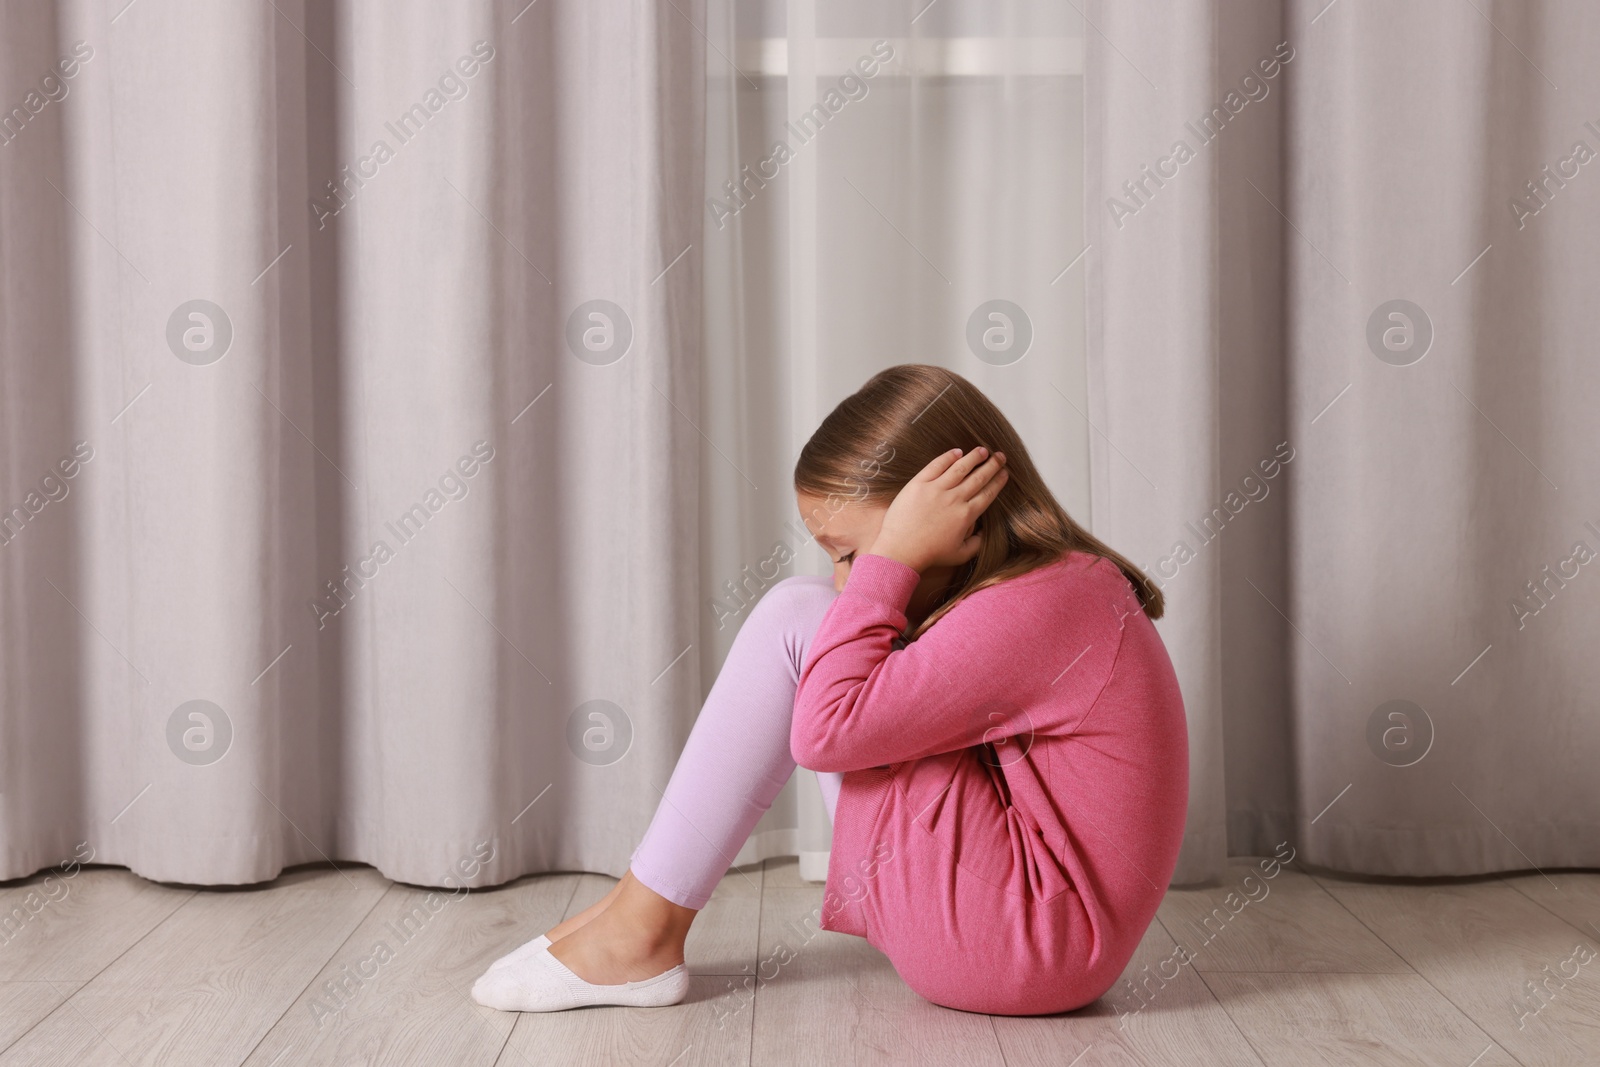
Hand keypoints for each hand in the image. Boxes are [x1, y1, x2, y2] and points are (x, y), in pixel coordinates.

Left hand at [867, 447, 1007, 572]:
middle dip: (992, 465)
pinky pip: (936, 465)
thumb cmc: (930, 555)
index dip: (998, 481)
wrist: (901, 551)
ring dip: (974, 457)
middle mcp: (955, 499)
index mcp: (967, 515)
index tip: (1005, 473)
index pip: (987, 493)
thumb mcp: (960, 555)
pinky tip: (957, 452)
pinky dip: (948, 457)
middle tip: (1000, 456)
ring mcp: (936, 490)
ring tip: (983, 450)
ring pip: (960, 467)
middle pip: (978, 477)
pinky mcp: (919, 484)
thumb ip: (977, 544)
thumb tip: (984, 532)